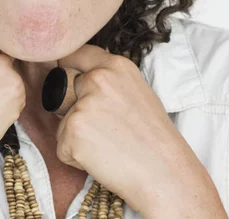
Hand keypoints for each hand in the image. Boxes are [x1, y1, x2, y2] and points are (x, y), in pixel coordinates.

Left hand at [54, 44, 208, 215]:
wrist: (166, 175)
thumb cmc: (154, 139)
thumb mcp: (136, 92)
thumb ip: (108, 81)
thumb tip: (79, 77)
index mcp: (115, 66)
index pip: (76, 54)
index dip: (70, 68)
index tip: (68, 77)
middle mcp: (97, 79)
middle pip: (62, 87)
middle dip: (71, 106)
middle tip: (102, 127)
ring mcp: (83, 105)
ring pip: (61, 120)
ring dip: (76, 136)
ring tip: (107, 146)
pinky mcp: (72, 132)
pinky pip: (62, 146)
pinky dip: (75, 157)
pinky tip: (101, 159)